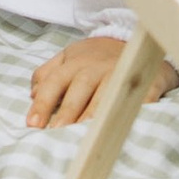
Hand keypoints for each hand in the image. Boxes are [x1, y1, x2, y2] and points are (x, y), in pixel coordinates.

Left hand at [26, 34, 174, 130]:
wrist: (136, 41)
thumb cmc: (96, 56)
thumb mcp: (68, 57)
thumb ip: (48, 74)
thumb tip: (32, 93)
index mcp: (75, 63)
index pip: (54, 82)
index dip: (43, 103)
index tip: (33, 124)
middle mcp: (97, 68)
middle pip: (80, 88)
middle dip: (69, 111)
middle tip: (57, 133)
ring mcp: (121, 73)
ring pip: (107, 95)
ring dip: (96, 115)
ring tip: (85, 137)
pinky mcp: (145, 82)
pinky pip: (139, 96)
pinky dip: (134, 109)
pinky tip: (124, 125)